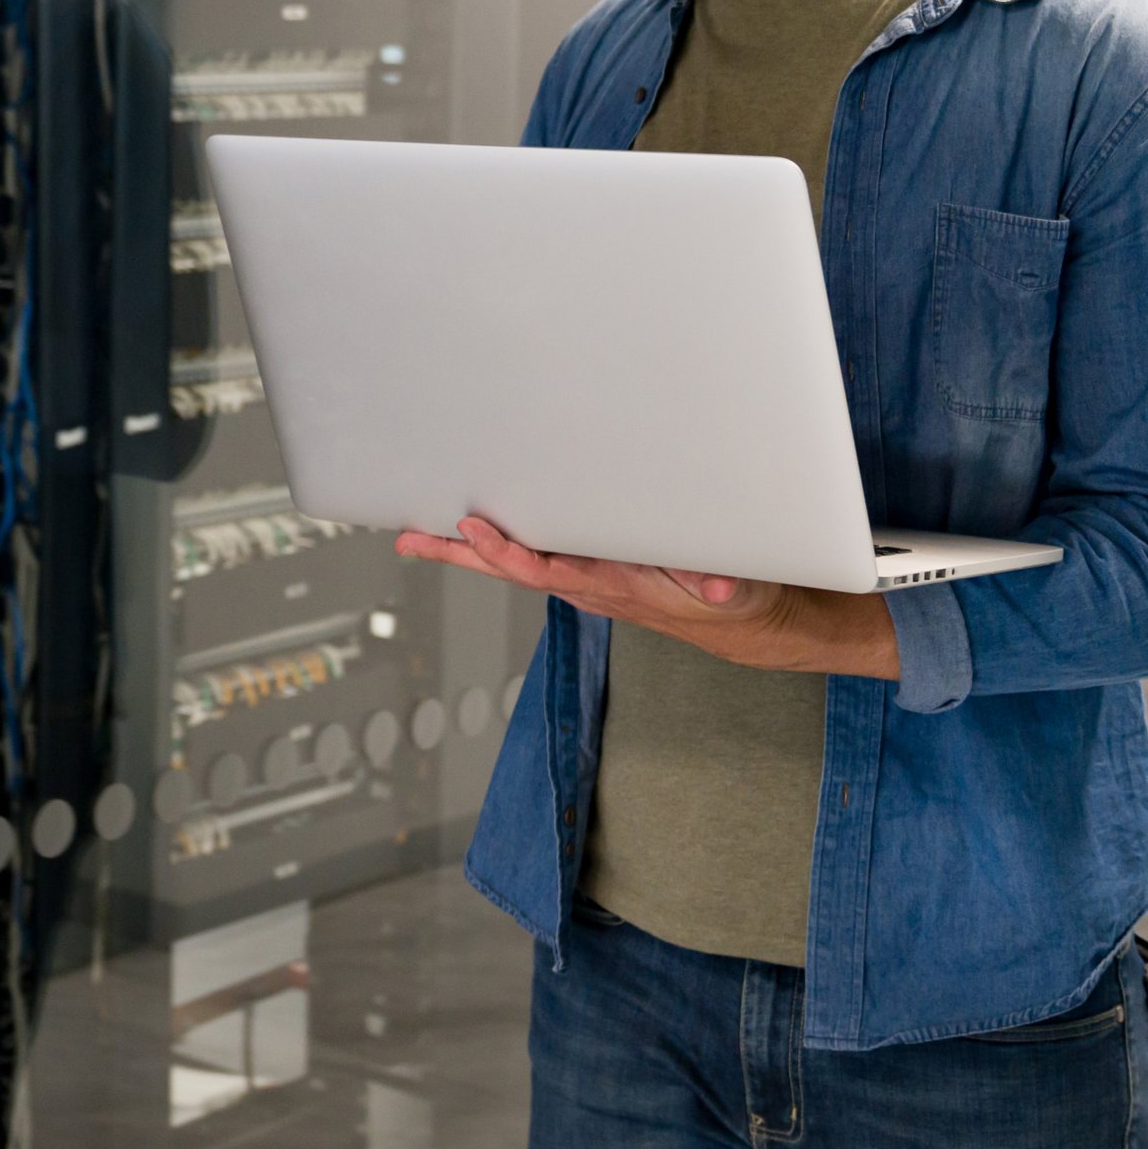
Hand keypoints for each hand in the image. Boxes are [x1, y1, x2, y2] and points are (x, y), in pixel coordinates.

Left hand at [397, 516, 899, 679]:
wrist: (734, 620)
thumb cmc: (730, 597)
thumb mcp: (735, 588)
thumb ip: (723, 583)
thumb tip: (716, 586)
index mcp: (613, 585)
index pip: (549, 569)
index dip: (509, 551)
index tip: (476, 528)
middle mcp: (587, 585)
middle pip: (511, 568)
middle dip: (461, 553)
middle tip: (412, 536)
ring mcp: (583, 580)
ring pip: (514, 563)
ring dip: (466, 550)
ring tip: (419, 533)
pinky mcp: (587, 572)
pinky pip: (531, 558)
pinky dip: (495, 548)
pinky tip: (469, 534)